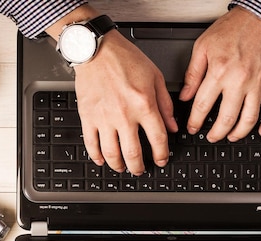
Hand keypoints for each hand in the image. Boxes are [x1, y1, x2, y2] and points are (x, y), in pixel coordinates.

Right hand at [74, 31, 177, 174]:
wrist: (97, 49)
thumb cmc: (125, 59)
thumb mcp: (155, 77)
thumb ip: (165, 104)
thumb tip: (172, 126)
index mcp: (144, 105)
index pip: (157, 139)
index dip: (162, 154)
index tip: (161, 160)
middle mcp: (124, 115)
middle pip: (133, 153)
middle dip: (139, 167)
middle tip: (140, 170)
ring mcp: (104, 118)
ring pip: (112, 153)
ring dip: (119, 165)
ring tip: (123, 168)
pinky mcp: (88, 117)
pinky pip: (91, 143)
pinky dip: (97, 156)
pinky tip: (101, 159)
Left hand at [179, 6, 260, 141]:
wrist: (260, 18)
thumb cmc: (232, 29)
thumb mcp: (203, 48)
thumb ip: (193, 74)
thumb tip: (186, 96)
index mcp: (219, 72)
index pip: (202, 106)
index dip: (195, 122)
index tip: (193, 128)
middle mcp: (239, 80)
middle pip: (226, 119)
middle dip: (216, 134)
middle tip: (211, 137)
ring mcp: (258, 83)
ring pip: (249, 119)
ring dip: (239, 134)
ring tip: (231, 137)